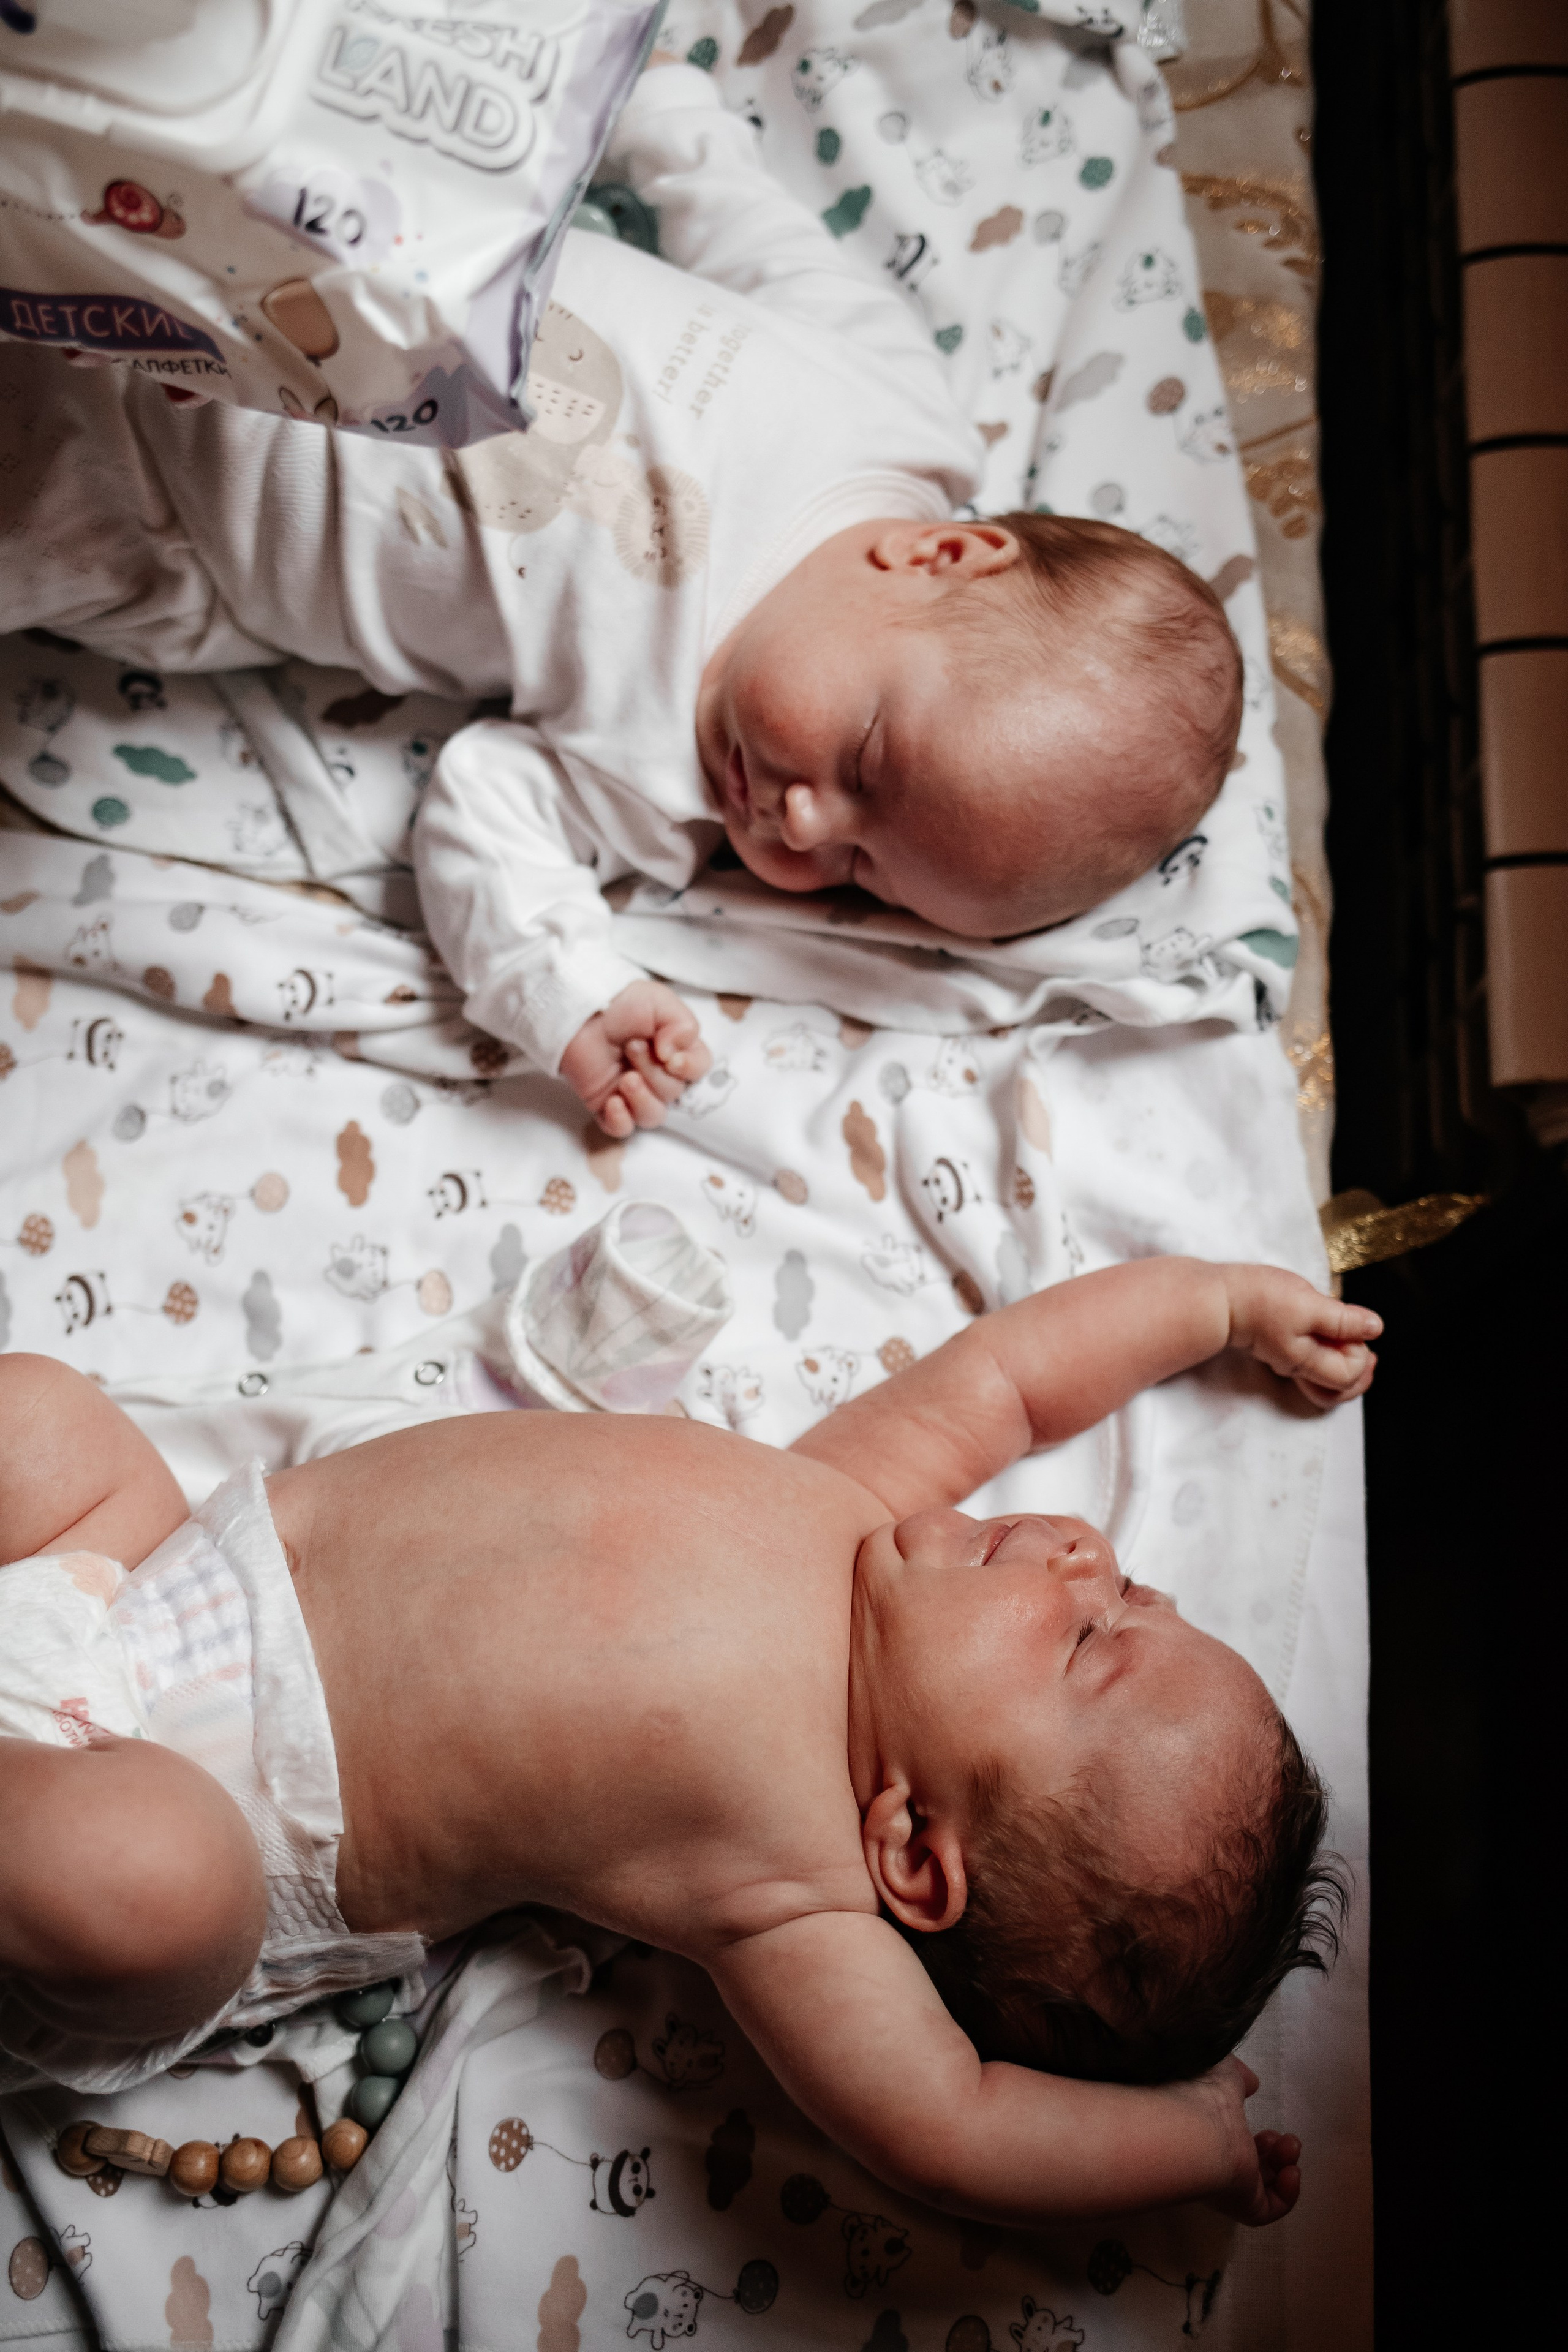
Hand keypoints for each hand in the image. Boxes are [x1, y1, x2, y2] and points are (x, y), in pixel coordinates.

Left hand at [559, 979, 710, 1138]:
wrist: (578, 1009)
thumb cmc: (621, 1004)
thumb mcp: (659, 1001)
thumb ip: (683, 1025)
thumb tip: (674, 1056)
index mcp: (676, 1052)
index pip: (698, 1071)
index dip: (690, 1069)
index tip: (671, 1058)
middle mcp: (658, 1076)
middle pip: (673, 1093)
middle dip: (654, 1071)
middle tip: (632, 1047)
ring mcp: (633, 1093)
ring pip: (653, 1116)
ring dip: (642, 1099)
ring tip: (625, 1079)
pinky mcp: (606, 1105)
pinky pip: (621, 1129)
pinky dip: (620, 1120)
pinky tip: (613, 1102)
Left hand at [1183, 2058, 1302, 2227]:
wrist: (1195, 2125)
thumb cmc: (1202, 2093)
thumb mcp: (1222, 2070)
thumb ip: (1237, 2075)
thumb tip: (1250, 2083)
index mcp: (1207, 2133)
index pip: (1231, 2140)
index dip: (1252, 2130)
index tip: (1262, 2116)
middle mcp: (1215, 2162)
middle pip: (1251, 2165)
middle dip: (1274, 2149)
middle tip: (1281, 2138)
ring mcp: (1229, 2187)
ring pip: (1264, 2186)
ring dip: (1285, 2165)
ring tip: (1289, 2147)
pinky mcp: (1244, 2207)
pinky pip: (1271, 2209)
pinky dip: (1288, 2194)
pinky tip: (1291, 2171)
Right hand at [1222, 1264, 1380, 1407]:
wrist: (1218, 1298)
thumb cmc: (1259, 1300)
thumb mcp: (1308, 1304)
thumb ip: (1342, 1319)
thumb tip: (1375, 1328)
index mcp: (1308, 1360)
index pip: (1349, 1374)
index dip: (1359, 1351)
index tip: (1354, 1326)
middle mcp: (1300, 1366)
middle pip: (1340, 1388)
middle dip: (1361, 1367)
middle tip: (1364, 1341)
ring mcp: (1289, 1358)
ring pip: (1327, 1378)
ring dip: (1346, 1360)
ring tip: (1353, 1338)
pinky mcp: (1281, 1345)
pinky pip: (1313, 1362)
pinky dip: (1328, 1351)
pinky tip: (1328, 1334)